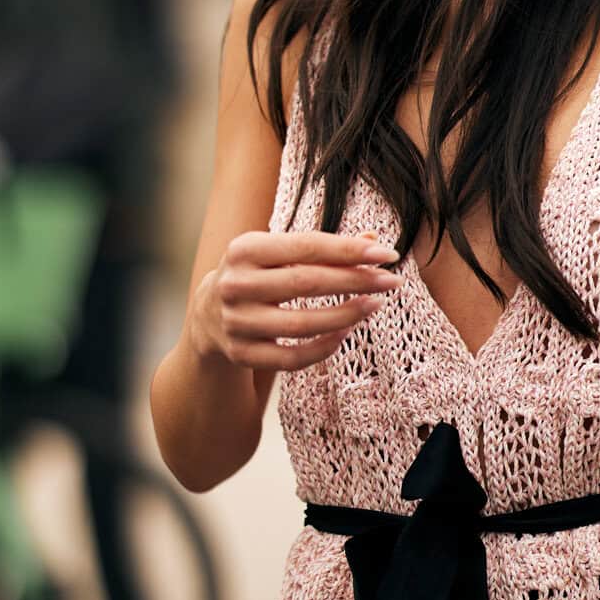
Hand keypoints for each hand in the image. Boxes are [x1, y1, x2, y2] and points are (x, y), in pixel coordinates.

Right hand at [189, 228, 404, 373]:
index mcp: (245, 249)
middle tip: (391, 281)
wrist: (209, 314)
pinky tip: (345, 334)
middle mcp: (236, 284)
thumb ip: (323, 248)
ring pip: (301, 323)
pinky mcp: (240, 354)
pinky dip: (322, 348)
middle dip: (356, 281)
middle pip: (307, 283)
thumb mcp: (279, 252)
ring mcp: (236, 322)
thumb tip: (374, 242)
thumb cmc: (258, 275)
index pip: (307, 247)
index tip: (387, 255)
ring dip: (345, 315)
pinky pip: (290, 358)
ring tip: (374, 306)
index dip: (349, 251)